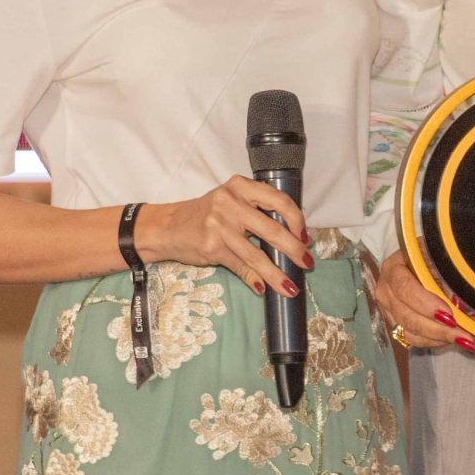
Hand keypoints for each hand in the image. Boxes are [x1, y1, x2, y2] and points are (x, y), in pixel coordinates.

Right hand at [141, 178, 314, 299]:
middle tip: (307, 262)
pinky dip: (254, 279)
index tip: (305, 236)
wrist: (167, 227)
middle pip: (272, 229)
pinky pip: (240, 266)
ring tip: (290, 286)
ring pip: (257, 254)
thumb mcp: (230, 201)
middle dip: (294, 250)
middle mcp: (230, 203)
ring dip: (277, 274)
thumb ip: (256, 210)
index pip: (278, 200)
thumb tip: (291, 235)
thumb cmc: (204, 215)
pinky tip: (263, 288)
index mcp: (240, 187)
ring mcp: (220, 226)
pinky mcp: (212, 247)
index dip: (297, 220)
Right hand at [371, 250, 474, 353]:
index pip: (405, 288)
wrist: (417, 262)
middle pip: (407, 316)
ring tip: (462, 340)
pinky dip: (432, 341)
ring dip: (437, 338)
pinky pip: (412, 339)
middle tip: (463, 335)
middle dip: (437, 328)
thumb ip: (446, 270)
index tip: (449, 315)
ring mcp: (388, 309)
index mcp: (393, 268)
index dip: (426, 304)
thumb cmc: (429, 257)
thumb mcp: (435, 255)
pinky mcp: (395, 323)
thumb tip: (467, 290)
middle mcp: (386, 290)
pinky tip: (450, 339)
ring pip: (409, 331)